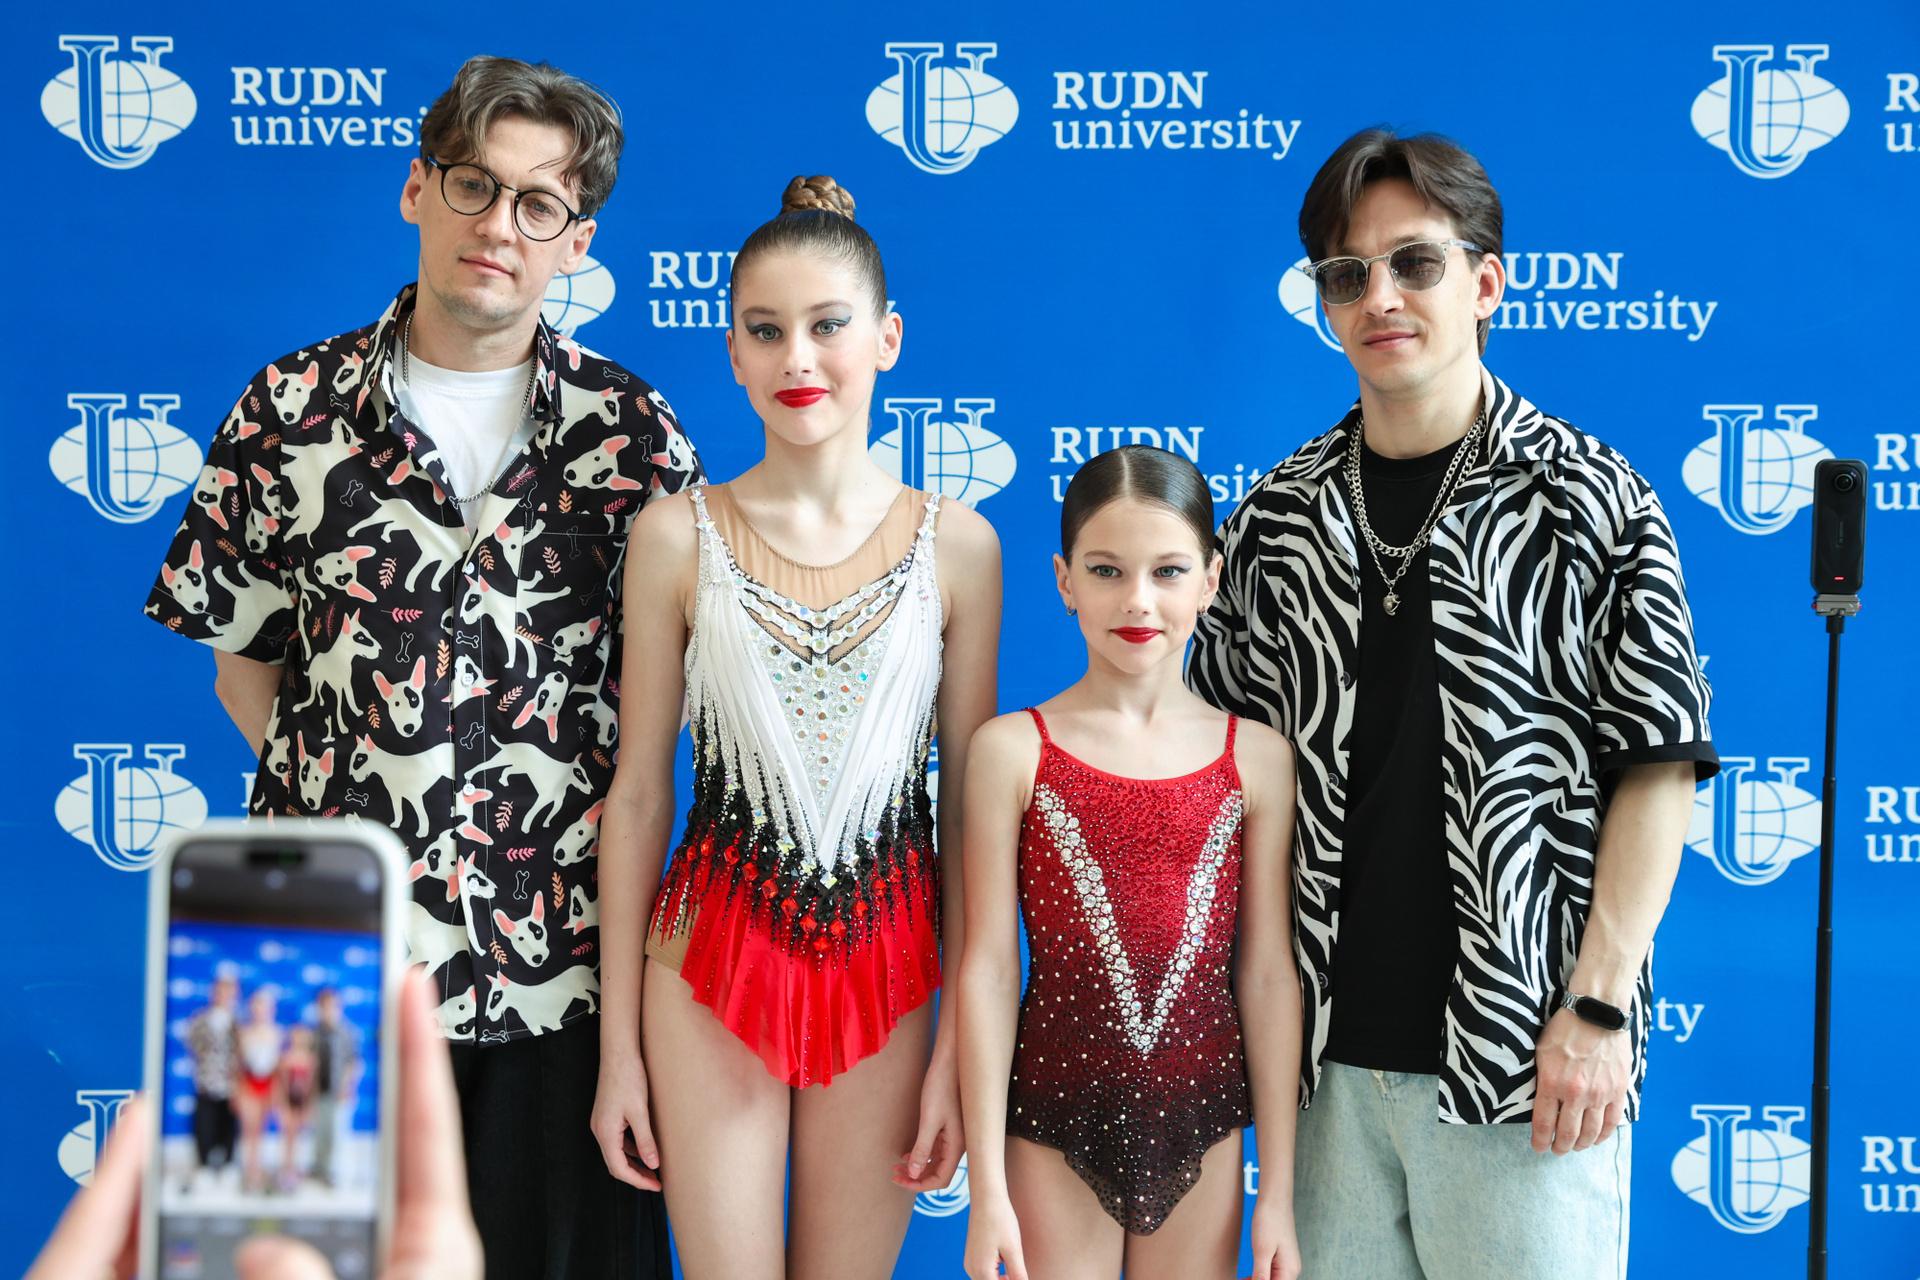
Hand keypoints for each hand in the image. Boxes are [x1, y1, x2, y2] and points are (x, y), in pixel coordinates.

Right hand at [26, 969, 480, 1279]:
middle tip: (314, 1007)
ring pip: (305, 1192)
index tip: (409, 983)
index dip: (419, 1054)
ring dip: (272, 1149)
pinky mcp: (307, 1271)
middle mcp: (398, 1248)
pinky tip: (199, 1183)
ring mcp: (355, 1262)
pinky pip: (266, 1235)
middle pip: (363, 1147)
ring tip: (240, 1083)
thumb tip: (268, 1251)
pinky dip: (234, 1208)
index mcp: (435, 1247)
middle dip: (336, 1081)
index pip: (429, 1130)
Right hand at [591, 1049, 662, 1190]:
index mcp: (605, 1132)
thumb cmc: (629, 1079)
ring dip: (633, 1162)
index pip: (619, 1169)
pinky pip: (618, 1140)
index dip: (638, 1181)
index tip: (656, 1186)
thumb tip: (653, 1165)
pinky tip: (646, 1147)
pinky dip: (631, 1148)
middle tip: (656, 1182)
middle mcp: (599, 1130)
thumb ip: (645, 1140)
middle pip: (615, 1163)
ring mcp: (601, 1123)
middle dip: (635, 1175)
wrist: (619, 1053)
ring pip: (616, 1152)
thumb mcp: (640, 1112)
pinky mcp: (607, 1115)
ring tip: (653, 1168)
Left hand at [891, 1046, 962, 1191]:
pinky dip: (921, 1155)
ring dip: (917, 1166)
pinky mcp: (948, 1128)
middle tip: (894, 1175)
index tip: (900, 1181)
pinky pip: (935, 1149)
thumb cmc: (941, 1088)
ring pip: (935, 1162)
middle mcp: (959, 1145)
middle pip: (938, 1173)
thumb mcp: (929, 1120)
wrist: (950, 1064)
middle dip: (916, 1178)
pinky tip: (906, 1153)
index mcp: (958, 1146)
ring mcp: (954, 1137)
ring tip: (896, 1166)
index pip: (940, 1179)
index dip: (920, 1185)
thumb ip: (922, 1149)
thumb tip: (914, 1174)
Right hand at [962, 1192, 1028, 1279]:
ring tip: (1016, 1271)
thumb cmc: (1000, 1220)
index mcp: (982, 1271)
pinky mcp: (972, 1256)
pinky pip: (984, 1273)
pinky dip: (996, 1274)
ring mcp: (970, 1263)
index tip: (1021, 1276)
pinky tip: (1007, 1265)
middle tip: (1021, 1274)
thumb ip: (1018, 1275)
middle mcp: (971, 1270)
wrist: (987, 1198)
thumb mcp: (1014, 1250)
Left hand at [1245, 1194, 1301, 1279]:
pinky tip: (1247, 1277)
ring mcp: (1287, 1264)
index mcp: (1289, 1270)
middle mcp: (1291, 1270)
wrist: (1274, 1200)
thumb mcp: (1262, 1251)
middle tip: (1240, 1279)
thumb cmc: (1269, 1221)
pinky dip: (1259, 1277)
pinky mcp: (1281, 1258)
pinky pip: (1271, 1273)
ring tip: (1241, 1279)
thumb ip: (1261, 1275)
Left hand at [1531, 1007, 1630, 1154]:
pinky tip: (1596, 1139)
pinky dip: (1603, 1135)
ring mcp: (1599, 1094)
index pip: (1543, 1123)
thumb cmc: (1564, 1028)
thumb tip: (1539, 1100)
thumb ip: (1541, 1078)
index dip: (1540, 1140)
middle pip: (1567, 1134)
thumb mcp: (1540, 1051)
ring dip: (1580, 1144)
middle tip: (1556, 1150)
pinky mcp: (1618, 1091)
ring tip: (1575, 1146)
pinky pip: (1612, 1122)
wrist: (1596, 1012)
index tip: (1539, 1147)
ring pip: (1590, 1132)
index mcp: (1551, 1083)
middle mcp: (1575, 1093)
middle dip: (1560, 1147)